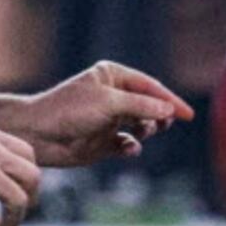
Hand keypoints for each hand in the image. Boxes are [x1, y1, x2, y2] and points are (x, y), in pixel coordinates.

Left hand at [12, 61, 193, 168]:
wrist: (38, 135)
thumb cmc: (69, 109)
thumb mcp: (109, 102)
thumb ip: (142, 105)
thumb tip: (169, 110)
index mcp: (113, 77)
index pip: (150, 87)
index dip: (170, 100)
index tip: (188, 115)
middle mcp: (113, 97)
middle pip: (149, 106)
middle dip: (159, 115)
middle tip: (163, 124)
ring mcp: (109, 120)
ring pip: (141, 126)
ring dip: (146, 130)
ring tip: (142, 131)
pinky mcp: (103, 143)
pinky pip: (128, 145)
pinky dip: (132, 147)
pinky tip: (129, 149)